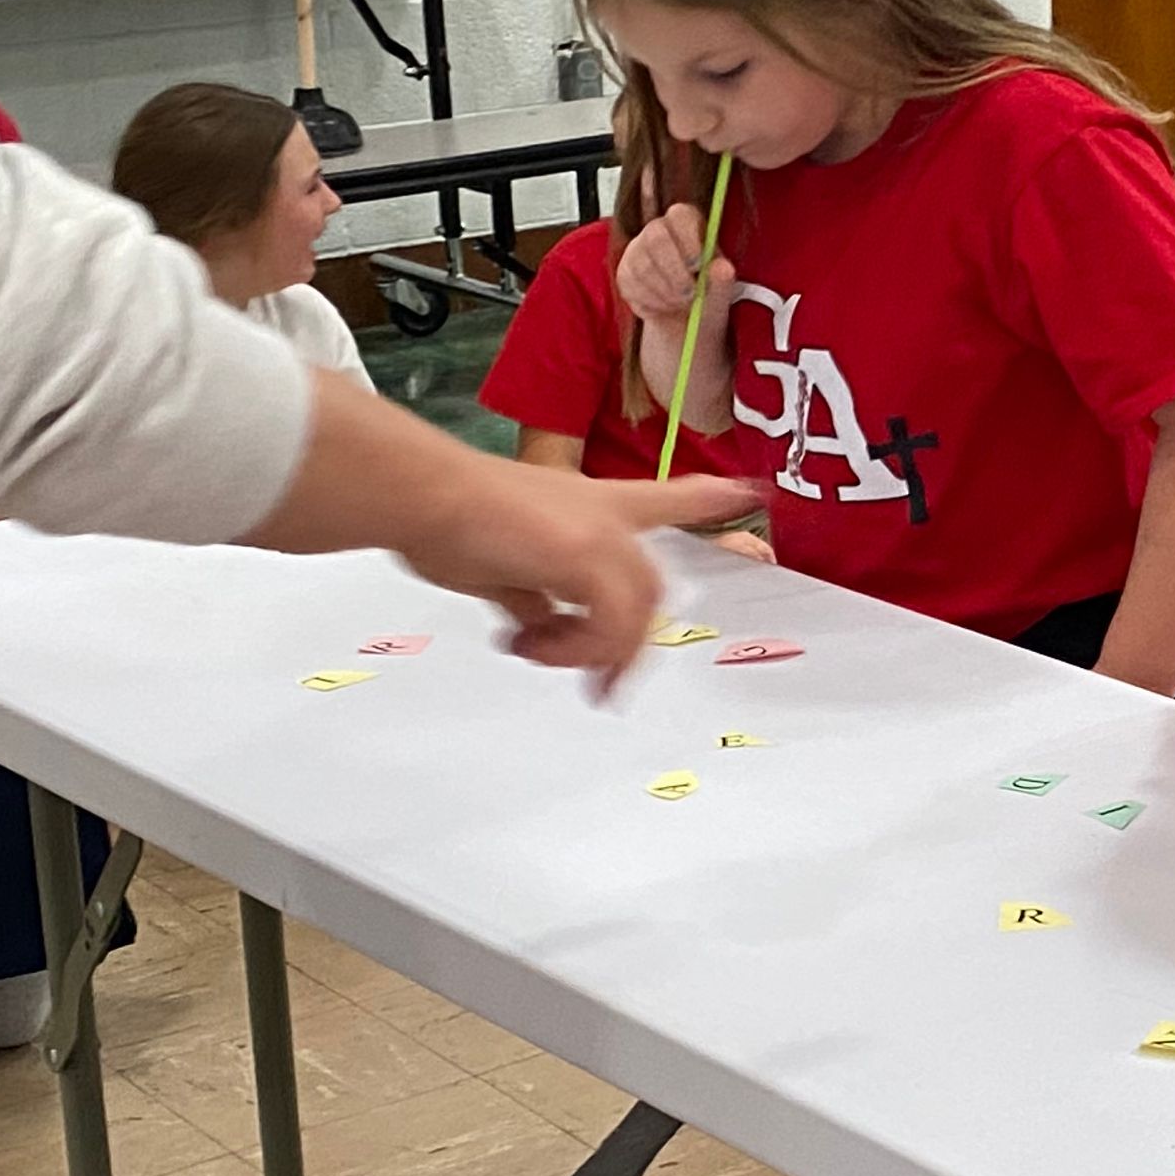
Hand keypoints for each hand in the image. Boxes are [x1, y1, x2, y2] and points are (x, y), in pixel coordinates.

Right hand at [412, 459, 766, 681]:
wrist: (424, 494)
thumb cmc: (447, 518)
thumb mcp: (500, 565)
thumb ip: (531, 594)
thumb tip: (539, 627)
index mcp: (591, 507)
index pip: (668, 498)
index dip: (710, 499)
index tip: (750, 492)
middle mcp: (606, 517)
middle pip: (651, 587)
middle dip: (627, 642)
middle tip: (597, 683)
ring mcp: (602, 536)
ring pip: (634, 615)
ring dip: (592, 652)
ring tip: (542, 653)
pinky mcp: (588, 558)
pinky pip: (609, 628)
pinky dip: (575, 650)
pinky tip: (531, 643)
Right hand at [616, 203, 732, 332]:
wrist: (686, 322)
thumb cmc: (707, 297)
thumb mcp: (721, 293)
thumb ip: (723, 281)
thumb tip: (723, 268)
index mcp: (689, 224)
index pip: (681, 214)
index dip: (688, 238)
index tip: (699, 265)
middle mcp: (659, 229)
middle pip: (656, 235)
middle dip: (674, 269)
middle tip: (690, 293)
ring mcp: (637, 249)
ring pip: (642, 263)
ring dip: (665, 290)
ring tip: (682, 303)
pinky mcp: (625, 272)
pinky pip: (631, 284)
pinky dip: (652, 302)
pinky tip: (666, 307)